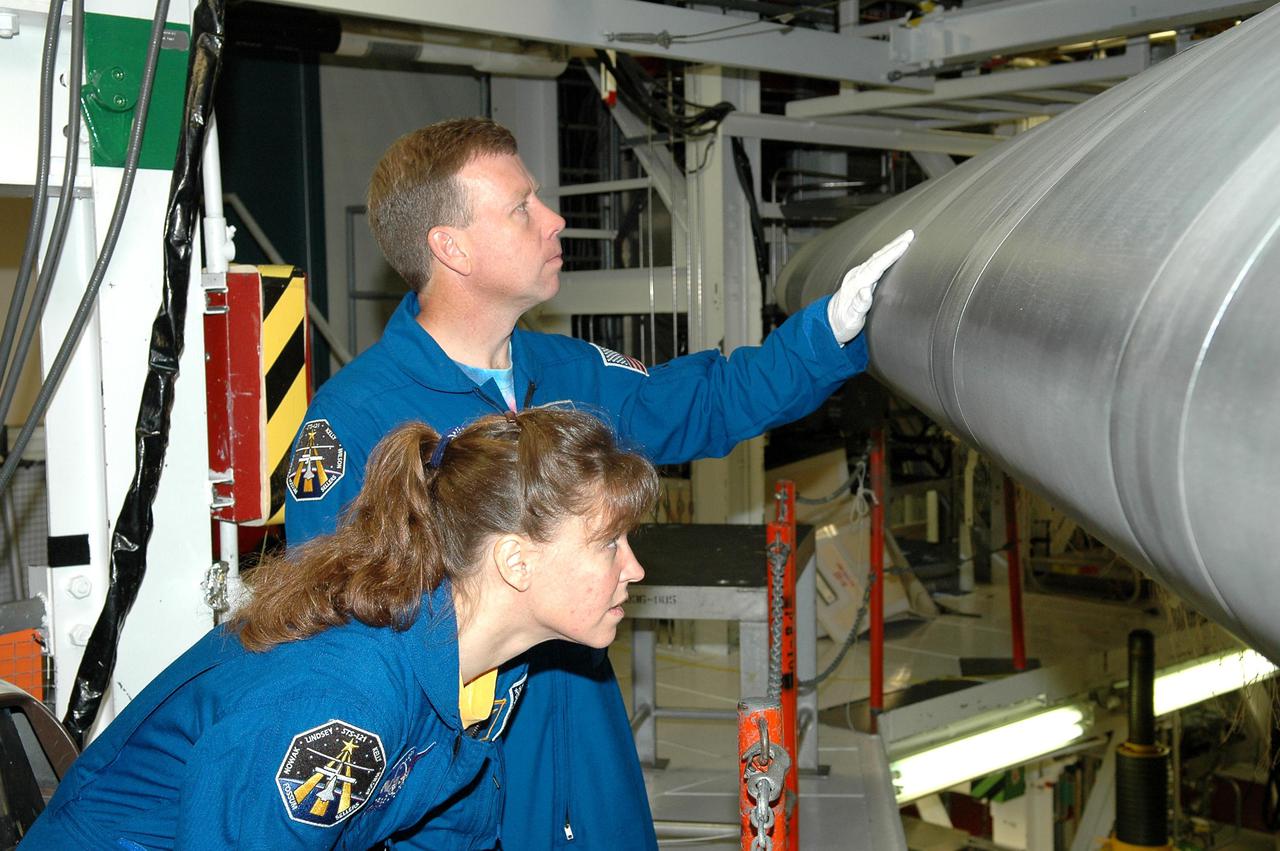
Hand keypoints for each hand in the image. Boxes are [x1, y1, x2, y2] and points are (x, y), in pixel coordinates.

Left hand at [827, 229, 913, 343]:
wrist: (829, 323)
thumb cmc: (842, 323)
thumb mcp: (851, 319)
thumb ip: (859, 305)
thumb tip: (866, 291)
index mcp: (856, 285)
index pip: (877, 266)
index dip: (891, 255)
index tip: (904, 244)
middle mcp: (856, 276)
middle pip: (878, 257)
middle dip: (894, 245)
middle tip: (910, 234)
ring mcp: (857, 276)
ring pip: (877, 257)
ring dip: (891, 247)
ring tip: (905, 238)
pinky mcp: (859, 278)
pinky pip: (875, 262)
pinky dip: (885, 254)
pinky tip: (892, 250)